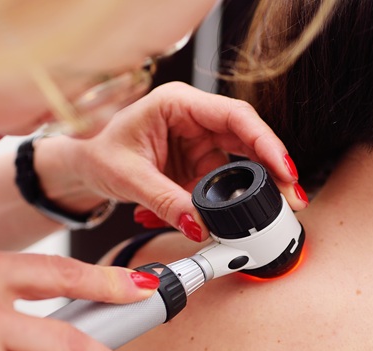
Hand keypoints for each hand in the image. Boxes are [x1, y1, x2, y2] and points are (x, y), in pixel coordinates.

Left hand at [35, 81, 307, 241]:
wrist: (83, 167)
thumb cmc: (98, 154)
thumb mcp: (129, 178)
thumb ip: (166, 202)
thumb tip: (199, 226)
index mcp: (178, 103)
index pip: (234, 117)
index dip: (265, 142)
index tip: (282, 169)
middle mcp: (194, 119)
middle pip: (247, 139)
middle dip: (271, 169)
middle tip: (290, 198)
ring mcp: (199, 142)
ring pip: (240, 165)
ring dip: (250, 192)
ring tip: (260, 216)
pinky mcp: (198, 164)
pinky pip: (222, 184)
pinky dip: (223, 205)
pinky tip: (218, 220)